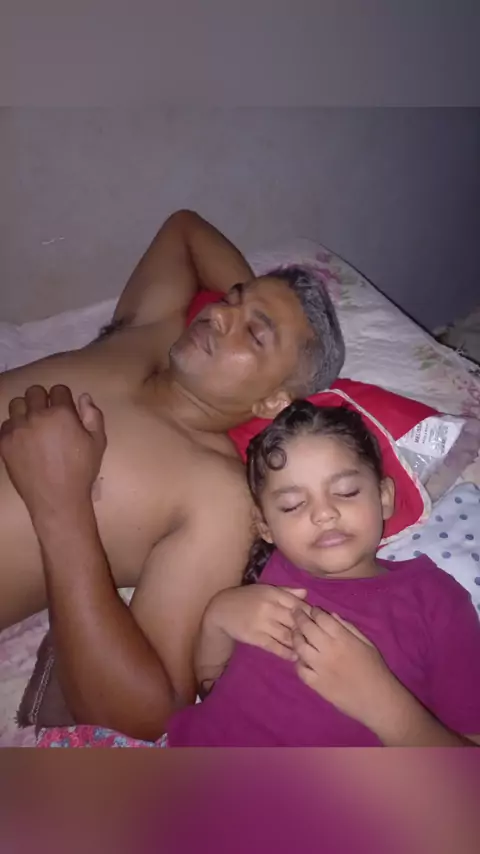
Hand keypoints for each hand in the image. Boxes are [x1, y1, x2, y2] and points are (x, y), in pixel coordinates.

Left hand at [0, 385, 106, 519]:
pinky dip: (14, 428)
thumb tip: (83, 397)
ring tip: (32, 424)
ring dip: (25, 410)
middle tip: (47, 414)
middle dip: (42, 399)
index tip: (64, 409)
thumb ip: (93, 416)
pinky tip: (23, 439)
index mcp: (62, 413)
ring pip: (16, 404)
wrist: (57, 499)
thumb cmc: (81, 471)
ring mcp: (18, 429)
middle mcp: (37, 416)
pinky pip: (5, 424)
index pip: (58, 389)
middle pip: (34, 392)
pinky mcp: (5, 442)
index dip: (63, 398)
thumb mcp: (98, 443)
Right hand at [207, 584, 309, 660]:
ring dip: (299, 643)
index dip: (310, 614)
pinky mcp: (255, 637)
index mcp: (273, 594)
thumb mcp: (265, 590)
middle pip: (295, 621)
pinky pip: (275, 647)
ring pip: (287, 635)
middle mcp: (269, 608)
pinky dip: (286, 653)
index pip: (297, 604)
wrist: (221, 609)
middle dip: (307, 630)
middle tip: (319, 639)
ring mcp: (262, 624)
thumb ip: (286, 592)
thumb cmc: (247, 598)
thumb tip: (306, 593)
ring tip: (310, 650)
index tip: (319, 622)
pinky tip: (295, 657)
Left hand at [293, 609, 402, 732]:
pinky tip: (301, 658)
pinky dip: (298, 662)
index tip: (312, 609)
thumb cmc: (375, 669)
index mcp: (343, 639)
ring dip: (295, 637)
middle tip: (295, 612)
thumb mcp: (366, 643)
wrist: (378, 700)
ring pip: (299, 647)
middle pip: (307, 628)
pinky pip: (300, 670)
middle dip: (299, 617)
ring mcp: (320, 668)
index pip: (322, 618)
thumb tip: (331, 615)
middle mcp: (329, 650)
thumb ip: (348, 627)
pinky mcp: (316, 684)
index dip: (314, 611)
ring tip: (295, 633)